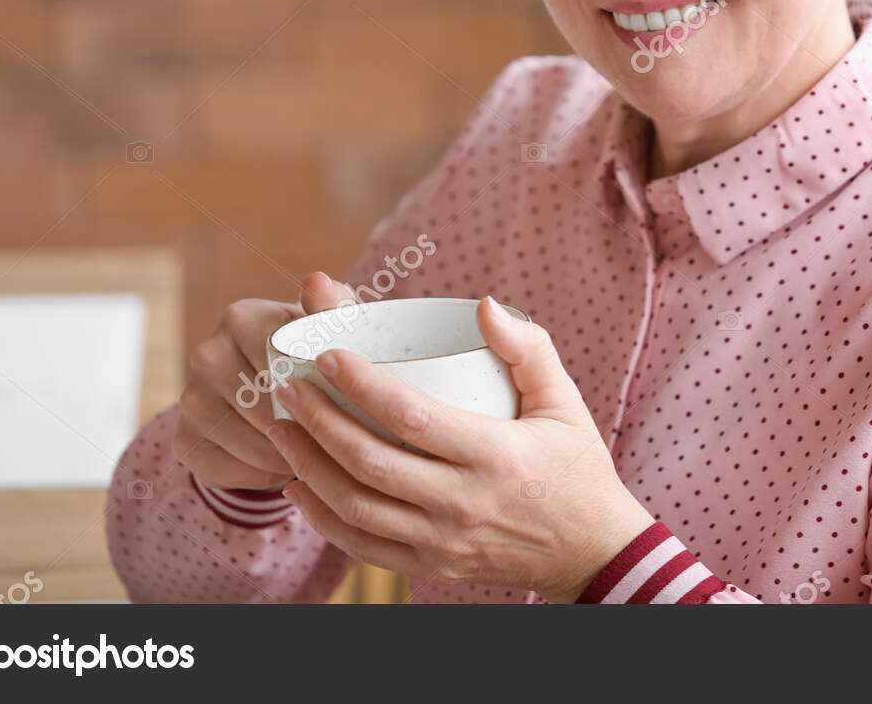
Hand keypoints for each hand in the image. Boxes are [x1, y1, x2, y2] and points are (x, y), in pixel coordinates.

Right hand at [172, 284, 323, 490]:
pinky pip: (232, 471)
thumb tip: (317, 282)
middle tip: (335, 432)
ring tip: (311, 447)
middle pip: (268, 406)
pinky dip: (263, 475)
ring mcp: (189, 399)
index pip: (282, 359)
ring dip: (290, 455)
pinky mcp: (183, 441)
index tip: (341, 396)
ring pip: (253, 445)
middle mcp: (206, 354)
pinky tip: (281, 460)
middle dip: (307, 427)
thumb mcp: (330, 330)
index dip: (318, 387)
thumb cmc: (313, 355)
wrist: (277, 392)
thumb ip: (332, 308)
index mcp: (242, 317)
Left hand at [266, 280, 656, 602]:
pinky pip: (361, 545)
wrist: (592, 553)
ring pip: (355, 507)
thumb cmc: (576, 466)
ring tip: (280, 428)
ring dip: (308, 465)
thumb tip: (482, 305)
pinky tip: (298, 484)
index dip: (362, 384)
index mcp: (496, 456)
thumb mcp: (565, 401)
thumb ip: (528, 347)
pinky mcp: (431, 566)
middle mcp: (463, 504)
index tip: (328, 354)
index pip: (411, 418)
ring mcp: (443, 542)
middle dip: (317, 421)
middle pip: (370, 462)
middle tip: (286, 387)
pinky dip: (321, 516)